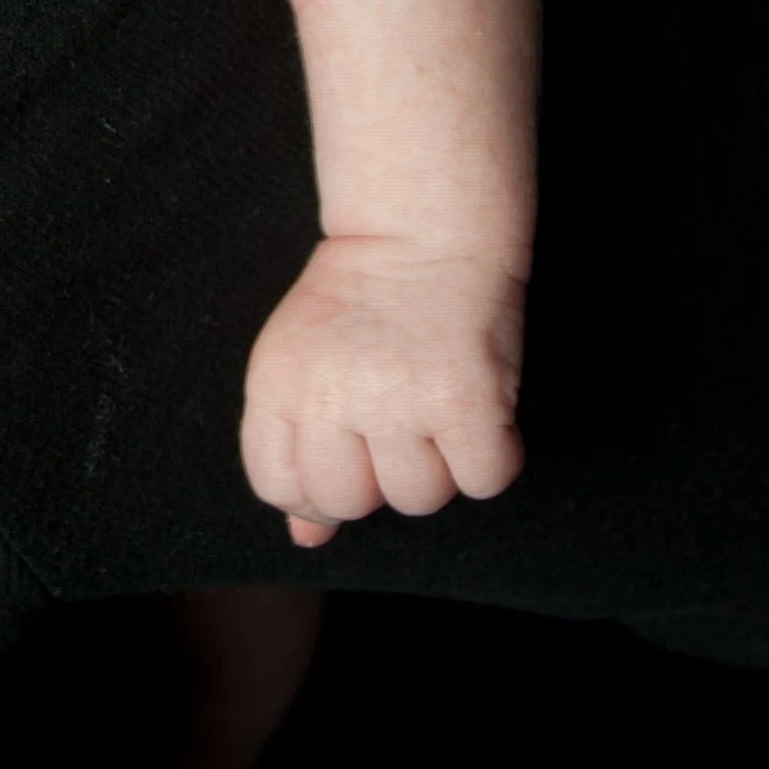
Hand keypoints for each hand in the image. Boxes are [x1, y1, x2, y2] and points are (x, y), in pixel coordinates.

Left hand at [240, 237, 526, 550]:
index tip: (344, 456)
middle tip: (394, 418)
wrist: (423, 229)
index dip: (313, 490)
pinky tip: (478, 408)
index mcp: (277, 382)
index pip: (279, 486)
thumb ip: (294, 449)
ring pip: (419, 498)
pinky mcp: (465, 400)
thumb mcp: (301, 361)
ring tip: (433, 402)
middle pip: (349, 502)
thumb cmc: (358, 302)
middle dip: (376, 475)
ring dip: (437, 463)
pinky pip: (483, 479)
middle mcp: (331, 394)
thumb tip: (304, 538)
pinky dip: (491, 455)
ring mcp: (399, 398)